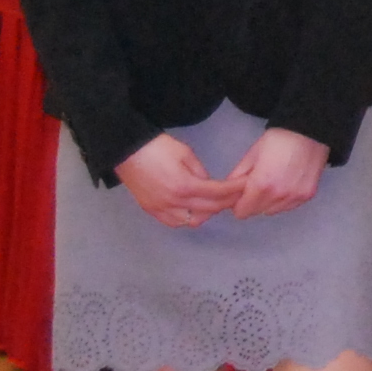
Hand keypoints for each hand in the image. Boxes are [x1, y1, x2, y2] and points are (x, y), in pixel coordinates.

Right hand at [115, 131, 232, 227]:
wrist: (127, 151)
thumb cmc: (157, 148)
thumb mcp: (185, 154)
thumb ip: (200, 172)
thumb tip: (208, 185)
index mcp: (185, 186)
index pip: (217, 193)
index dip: (234, 190)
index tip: (245, 186)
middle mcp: (174, 202)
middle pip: (208, 210)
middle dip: (225, 202)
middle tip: (235, 195)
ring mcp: (161, 209)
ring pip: (192, 221)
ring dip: (206, 213)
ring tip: (213, 202)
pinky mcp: (150, 211)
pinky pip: (174, 222)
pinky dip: (187, 218)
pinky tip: (193, 209)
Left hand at [221, 126, 329, 219]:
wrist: (308, 132)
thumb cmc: (277, 141)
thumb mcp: (252, 155)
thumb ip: (237, 176)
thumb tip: (229, 192)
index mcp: (261, 184)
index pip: (242, 212)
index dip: (238, 204)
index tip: (241, 196)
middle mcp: (278, 195)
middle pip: (257, 212)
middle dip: (253, 203)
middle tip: (256, 187)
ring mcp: (295, 197)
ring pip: (273, 211)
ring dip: (269, 203)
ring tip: (273, 185)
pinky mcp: (307, 196)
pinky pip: (288, 207)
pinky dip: (283, 201)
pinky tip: (286, 185)